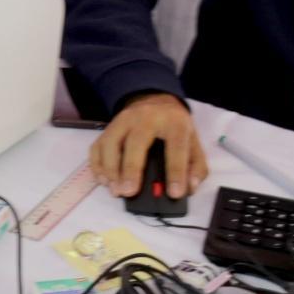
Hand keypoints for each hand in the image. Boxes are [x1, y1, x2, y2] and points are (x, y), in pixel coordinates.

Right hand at [91, 92, 207, 199]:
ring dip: (110, 169)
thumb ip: (196, 165)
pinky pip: (98, 145)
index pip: (176, 147)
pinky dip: (97, 164)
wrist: (154, 99)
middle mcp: (146, 118)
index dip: (176, 172)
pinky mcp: (108, 127)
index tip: (174, 193)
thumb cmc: (173, 125)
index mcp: (174, 122)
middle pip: (137, 141)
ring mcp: (123, 120)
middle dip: (131, 169)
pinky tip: (104, 180)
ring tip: (115, 190)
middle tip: (129, 192)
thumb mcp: (193, 140)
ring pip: (111, 142)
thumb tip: (189, 188)